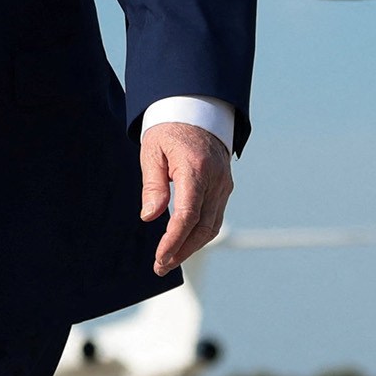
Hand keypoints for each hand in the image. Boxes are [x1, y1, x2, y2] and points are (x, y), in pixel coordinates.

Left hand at [138, 122, 232, 275]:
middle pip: (203, 227)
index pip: (188, 215)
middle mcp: (216, 179)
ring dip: (191, 247)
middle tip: (160, 266)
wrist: (196, 110)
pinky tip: (182, 242)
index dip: (174, 241)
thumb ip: (153, 184)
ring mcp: (224, 184)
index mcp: (196, 169)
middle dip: (182, 251)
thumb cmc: (168, 130)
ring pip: (212, 226)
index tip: (159, 258)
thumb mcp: (152, 151)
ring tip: (169, 259)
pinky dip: (199, 233)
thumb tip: (150, 217)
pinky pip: (214, 216)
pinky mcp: (225, 187)